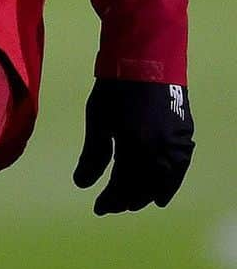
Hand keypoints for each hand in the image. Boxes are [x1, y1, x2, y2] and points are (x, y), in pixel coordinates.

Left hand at [73, 78, 194, 214]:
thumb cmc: (114, 89)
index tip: (98, 208)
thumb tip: (82, 185)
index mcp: (135, 147)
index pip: (123, 186)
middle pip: (143, 188)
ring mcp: (176, 146)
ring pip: (162, 183)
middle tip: (112, 205)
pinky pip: (178, 171)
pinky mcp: (185, 138)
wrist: (144, 60)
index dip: (110, 200)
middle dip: (126, 199)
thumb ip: (93, 155)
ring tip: (132, 203)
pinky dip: (168, 186)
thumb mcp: (98, 120)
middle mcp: (159, 151)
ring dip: (146, 195)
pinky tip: (160, 196)